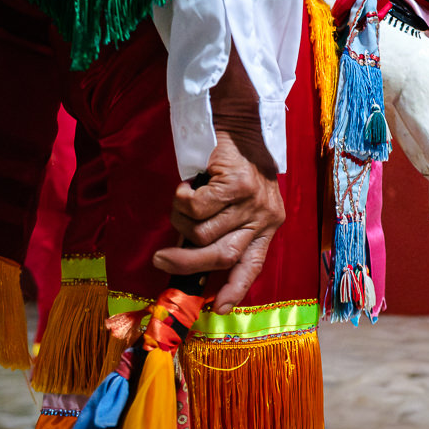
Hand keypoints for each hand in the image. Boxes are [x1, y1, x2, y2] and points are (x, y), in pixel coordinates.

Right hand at [152, 47, 284, 313]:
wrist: (238, 120)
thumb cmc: (232, 163)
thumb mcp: (239, 201)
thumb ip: (225, 229)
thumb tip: (192, 260)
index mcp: (268, 225)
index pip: (254, 264)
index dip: (235, 288)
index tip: (217, 308)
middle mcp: (266, 216)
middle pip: (222, 256)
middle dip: (186, 262)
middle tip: (160, 259)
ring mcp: (253, 201)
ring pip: (202, 232)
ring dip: (181, 219)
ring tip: (185, 199)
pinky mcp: (237, 184)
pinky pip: (195, 208)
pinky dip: (182, 200)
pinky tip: (188, 185)